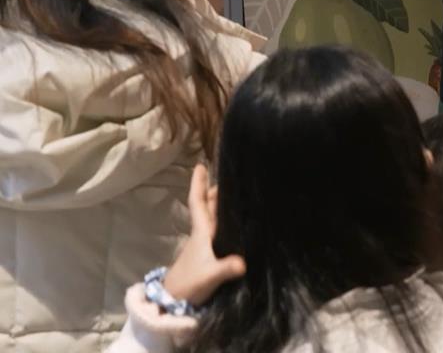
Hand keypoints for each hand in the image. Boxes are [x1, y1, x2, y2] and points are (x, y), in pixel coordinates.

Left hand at [163, 164, 245, 304]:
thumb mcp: (208, 276)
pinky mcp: (209, 256)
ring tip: (235, 194)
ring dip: (220, 206)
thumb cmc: (188, 284)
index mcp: (201, 233)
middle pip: (208, 208)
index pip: (199, 204)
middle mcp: (202, 235)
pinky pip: (220, 232)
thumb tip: (242, 263)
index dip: (199, 184)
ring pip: (213, 219)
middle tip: (228, 176)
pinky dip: (226, 222)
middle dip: (215, 191)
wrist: (172, 303)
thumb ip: (224, 269)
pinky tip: (237, 224)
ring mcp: (205, 246)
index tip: (201, 166)